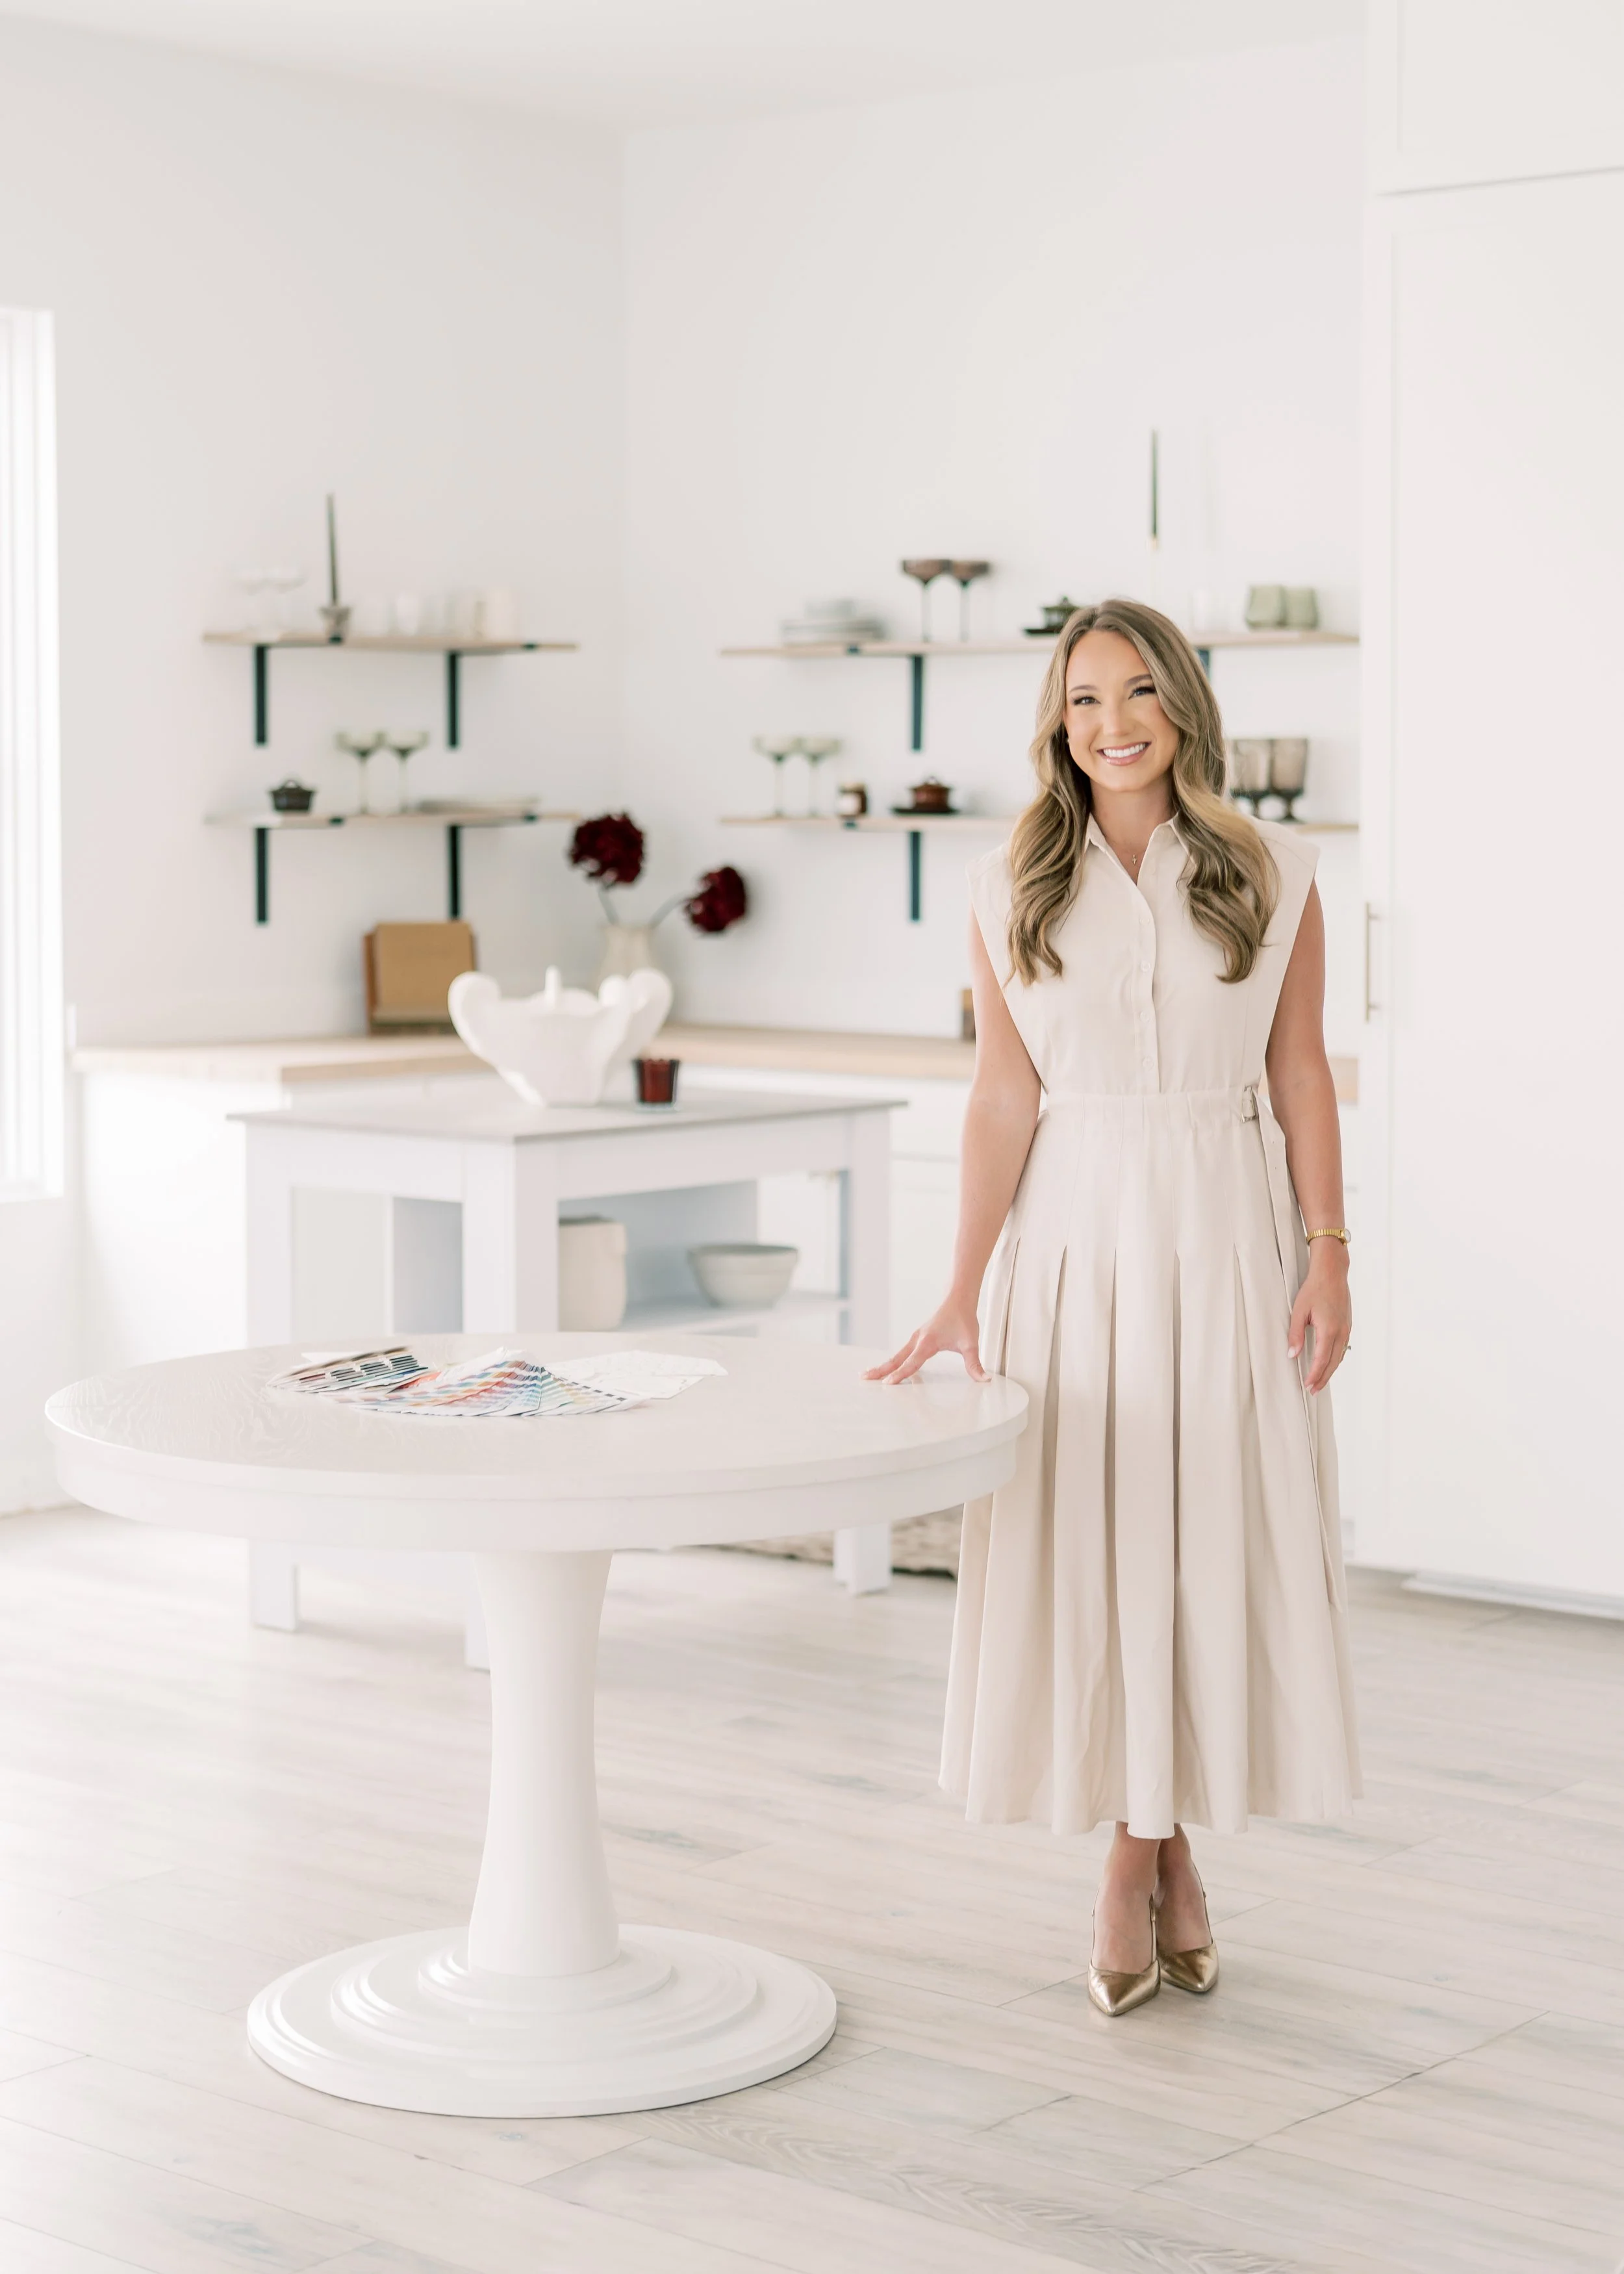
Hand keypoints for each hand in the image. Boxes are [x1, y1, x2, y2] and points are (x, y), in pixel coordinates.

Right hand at [864, 1295, 987, 1384]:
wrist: (959, 1298)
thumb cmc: (963, 1318)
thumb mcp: (970, 1343)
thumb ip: (975, 1363)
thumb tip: (984, 1379)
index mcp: (927, 1342)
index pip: (911, 1363)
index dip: (900, 1375)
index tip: (887, 1384)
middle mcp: (918, 1340)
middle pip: (895, 1358)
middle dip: (880, 1369)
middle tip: (864, 1378)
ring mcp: (916, 1338)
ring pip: (896, 1354)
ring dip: (884, 1365)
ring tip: (869, 1374)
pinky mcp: (919, 1337)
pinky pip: (902, 1351)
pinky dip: (893, 1360)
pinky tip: (890, 1366)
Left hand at [1289, 1244, 1350, 1393]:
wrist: (1332, 1273)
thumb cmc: (1314, 1289)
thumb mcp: (1299, 1311)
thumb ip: (1295, 1334)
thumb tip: (1292, 1354)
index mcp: (1329, 1329)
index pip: (1321, 1359)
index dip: (1314, 1375)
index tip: (1307, 1385)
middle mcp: (1341, 1332)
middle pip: (1333, 1362)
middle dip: (1323, 1378)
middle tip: (1314, 1390)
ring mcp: (1346, 1329)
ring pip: (1340, 1356)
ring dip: (1330, 1370)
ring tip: (1320, 1381)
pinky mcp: (1347, 1325)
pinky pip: (1343, 1348)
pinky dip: (1336, 1359)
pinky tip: (1329, 1363)